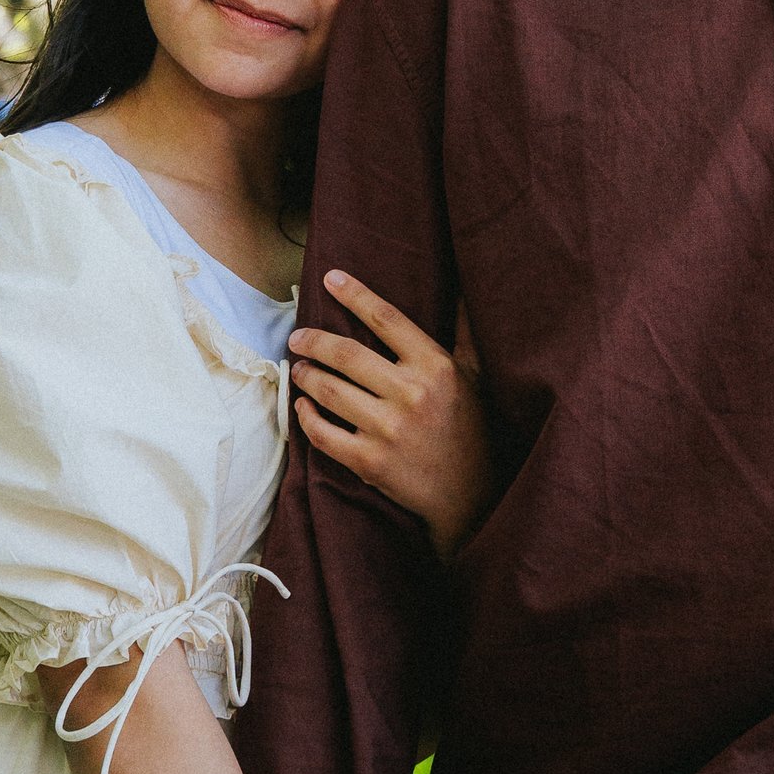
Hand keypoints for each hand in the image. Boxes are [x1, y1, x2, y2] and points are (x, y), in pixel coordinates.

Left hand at [289, 272, 490, 560]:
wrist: (472, 495)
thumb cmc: (472, 428)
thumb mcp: (475, 375)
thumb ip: (464, 330)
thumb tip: (463, 283)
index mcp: (435, 367)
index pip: (386, 319)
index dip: (355, 295)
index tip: (330, 278)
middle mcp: (411, 394)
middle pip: (346, 354)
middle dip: (314, 341)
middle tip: (298, 336)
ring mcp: (388, 430)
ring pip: (329, 391)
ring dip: (306, 376)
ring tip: (300, 368)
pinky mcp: (370, 462)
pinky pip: (323, 434)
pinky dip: (306, 417)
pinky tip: (302, 406)